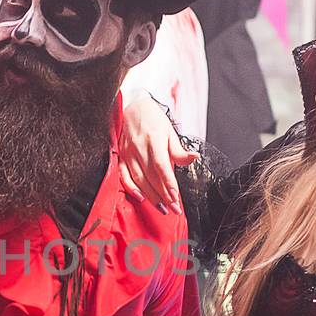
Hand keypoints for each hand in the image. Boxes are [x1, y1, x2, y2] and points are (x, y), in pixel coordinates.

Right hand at [119, 97, 195, 213]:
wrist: (131, 107)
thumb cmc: (153, 119)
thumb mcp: (170, 131)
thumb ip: (179, 150)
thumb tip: (195, 158)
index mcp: (153, 140)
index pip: (161, 166)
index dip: (168, 183)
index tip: (176, 197)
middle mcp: (139, 148)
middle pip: (151, 177)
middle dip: (164, 196)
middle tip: (174, 209)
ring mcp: (128, 154)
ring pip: (139, 180)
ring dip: (151, 196)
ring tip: (162, 208)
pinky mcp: (121, 157)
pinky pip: (124, 176)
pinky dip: (131, 189)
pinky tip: (140, 198)